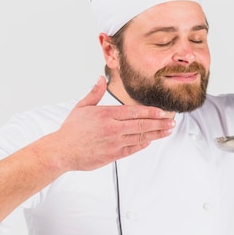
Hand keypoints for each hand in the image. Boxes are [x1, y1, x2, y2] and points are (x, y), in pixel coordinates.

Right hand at [39, 76, 175, 171]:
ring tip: (167, 131)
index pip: (134, 111)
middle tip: (171, 122)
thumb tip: (101, 79)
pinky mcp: (113, 155)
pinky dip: (143, 144)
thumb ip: (95, 93)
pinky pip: (133, 149)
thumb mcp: (82, 107)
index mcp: (107, 114)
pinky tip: (151, 140)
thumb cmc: (71, 130)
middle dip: (159, 123)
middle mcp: (113, 128)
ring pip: (140, 137)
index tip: (162, 112)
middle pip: (142, 124)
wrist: (62, 151)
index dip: (151, 112)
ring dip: (156, 134)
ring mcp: (114, 143)